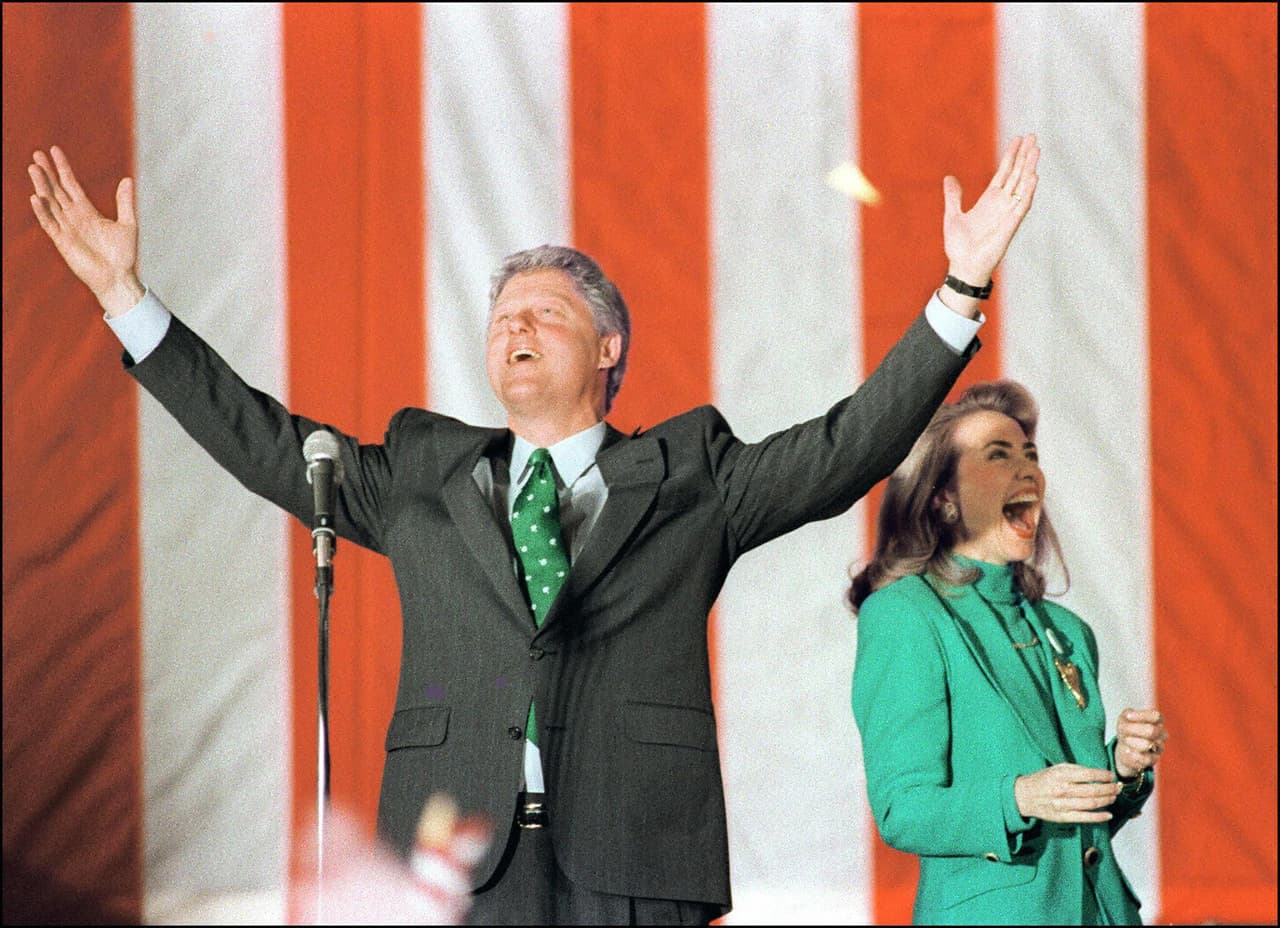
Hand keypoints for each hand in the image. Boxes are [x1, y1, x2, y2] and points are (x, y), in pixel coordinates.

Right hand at [28, 145, 142, 316]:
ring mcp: (66, 228)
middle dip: (47, 172)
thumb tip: (127, 179)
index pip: (71, 185)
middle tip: (36, 154)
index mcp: (87, 211)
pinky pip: (50, 223)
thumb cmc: (123, 255)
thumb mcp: (128, 224)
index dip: (62, 168)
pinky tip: (36, 197)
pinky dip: (43, 211)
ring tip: (34, 168)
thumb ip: (125, 202)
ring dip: (42, 186)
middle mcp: (74, 217)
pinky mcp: (62, 242)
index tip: (54, 150)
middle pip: (57, 190)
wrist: (118, 278)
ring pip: (50, 203)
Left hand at [942, 133, 1039, 288]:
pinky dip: (1027, 190)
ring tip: (1036, 150)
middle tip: (1033, 136)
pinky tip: (1033, 176)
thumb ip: (953, 196)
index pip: (1004, 173)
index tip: (1018, 139)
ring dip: (1029, 168)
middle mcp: (1001, 204)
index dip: (1011, 156)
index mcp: (989, 201)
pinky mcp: (1010, 225)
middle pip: (1016, 174)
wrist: (962, 267)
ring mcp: (1007, 214)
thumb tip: (949, 178)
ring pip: (1022, 186)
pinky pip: (1021, 205)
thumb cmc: (959, 246)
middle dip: (1024, 156)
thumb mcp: (953, 215)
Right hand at [1013, 763, 1120, 822]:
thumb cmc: (1042, 781)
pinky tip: (1108, 814)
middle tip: (1117, 787)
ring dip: (1107, 800)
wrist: (1024, 796)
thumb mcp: (1056, 768)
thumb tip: (1097, 773)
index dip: (1104, 776)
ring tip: (1113, 797)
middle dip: (1109, 789)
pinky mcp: (1064, 817)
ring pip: (1091, 804)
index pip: (1088, 774)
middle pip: (1093, 790)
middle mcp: (1062, 790)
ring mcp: (1063, 805)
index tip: (1111, 776)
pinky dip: (1099, 817)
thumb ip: (1075, 770)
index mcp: (1061, 775)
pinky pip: (1085, 818)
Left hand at [1114, 708, 1167, 779]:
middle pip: (1152, 730)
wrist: (1126, 748)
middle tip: (1122, 730)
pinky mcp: (1153, 759)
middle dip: (1134, 730)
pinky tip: (1127, 750)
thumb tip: (1130, 717)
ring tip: (1125, 740)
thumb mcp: (1124, 719)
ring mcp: (1159, 747)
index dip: (1142, 715)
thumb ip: (1127, 715)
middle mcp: (1161, 734)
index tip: (1128, 716)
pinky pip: (1145, 758)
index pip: (1156, 716)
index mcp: (1157, 721)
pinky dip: (1133, 753)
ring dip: (1131, 742)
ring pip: (1147, 744)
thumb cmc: (1127, 729)